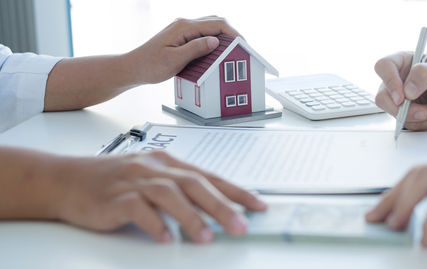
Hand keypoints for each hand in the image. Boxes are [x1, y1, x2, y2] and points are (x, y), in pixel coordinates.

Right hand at [53, 151, 266, 243]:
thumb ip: (180, 188)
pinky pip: (137, 210)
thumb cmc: (113, 180)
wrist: (66, 179)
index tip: (258, 205)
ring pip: (169, 195)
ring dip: (191, 217)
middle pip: (194, 184)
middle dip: (221, 206)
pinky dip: (154, 224)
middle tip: (241, 226)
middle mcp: (154, 168)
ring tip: (207, 238)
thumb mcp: (150, 177)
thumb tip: (216, 207)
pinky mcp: (114, 198)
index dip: (235, 191)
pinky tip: (165, 239)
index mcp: (168, 162)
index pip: (209, 177)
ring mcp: (133, 181)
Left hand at [127, 16, 240, 83]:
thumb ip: (196, 49)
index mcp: (184, 27)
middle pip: (215, 22)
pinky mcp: (181, 36)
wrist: (133, 68)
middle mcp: (184, 24)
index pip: (216, 25)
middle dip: (231, 33)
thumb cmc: (150, 66)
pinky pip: (202, 34)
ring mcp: (182, 29)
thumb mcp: (175, 60)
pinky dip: (213, 40)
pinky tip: (216, 51)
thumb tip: (216, 41)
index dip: (233, 33)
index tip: (243, 44)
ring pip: (210, 27)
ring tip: (232, 50)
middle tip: (241, 47)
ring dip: (223, 36)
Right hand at [374, 52, 426, 129]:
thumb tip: (407, 90)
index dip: (389, 82)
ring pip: (393, 113)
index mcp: (403, 62)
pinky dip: (422, 122)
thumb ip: (424, 74)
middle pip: (383, 97)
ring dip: (418, 116)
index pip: (383, 66)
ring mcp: (399, 98)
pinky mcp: (404, 113)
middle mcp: (397, 80)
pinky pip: (404, 123)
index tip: (402, 97)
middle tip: (422, 110)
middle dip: (405, 109)